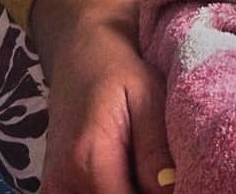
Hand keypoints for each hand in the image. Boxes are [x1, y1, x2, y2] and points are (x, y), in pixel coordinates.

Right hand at [39, 23, 170, 193]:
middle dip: (147, 193)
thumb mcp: (147, 97)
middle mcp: (63, 184)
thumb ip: (155, 149)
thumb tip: (171, 189)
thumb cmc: (119, 71)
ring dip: (130, 189)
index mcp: (88, 161)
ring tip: (151, 167)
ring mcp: (54, 190)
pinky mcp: (54, 190)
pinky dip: (114, 188)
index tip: (182, 181)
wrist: (80, 56)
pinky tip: (132, 172)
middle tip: (168, 171)